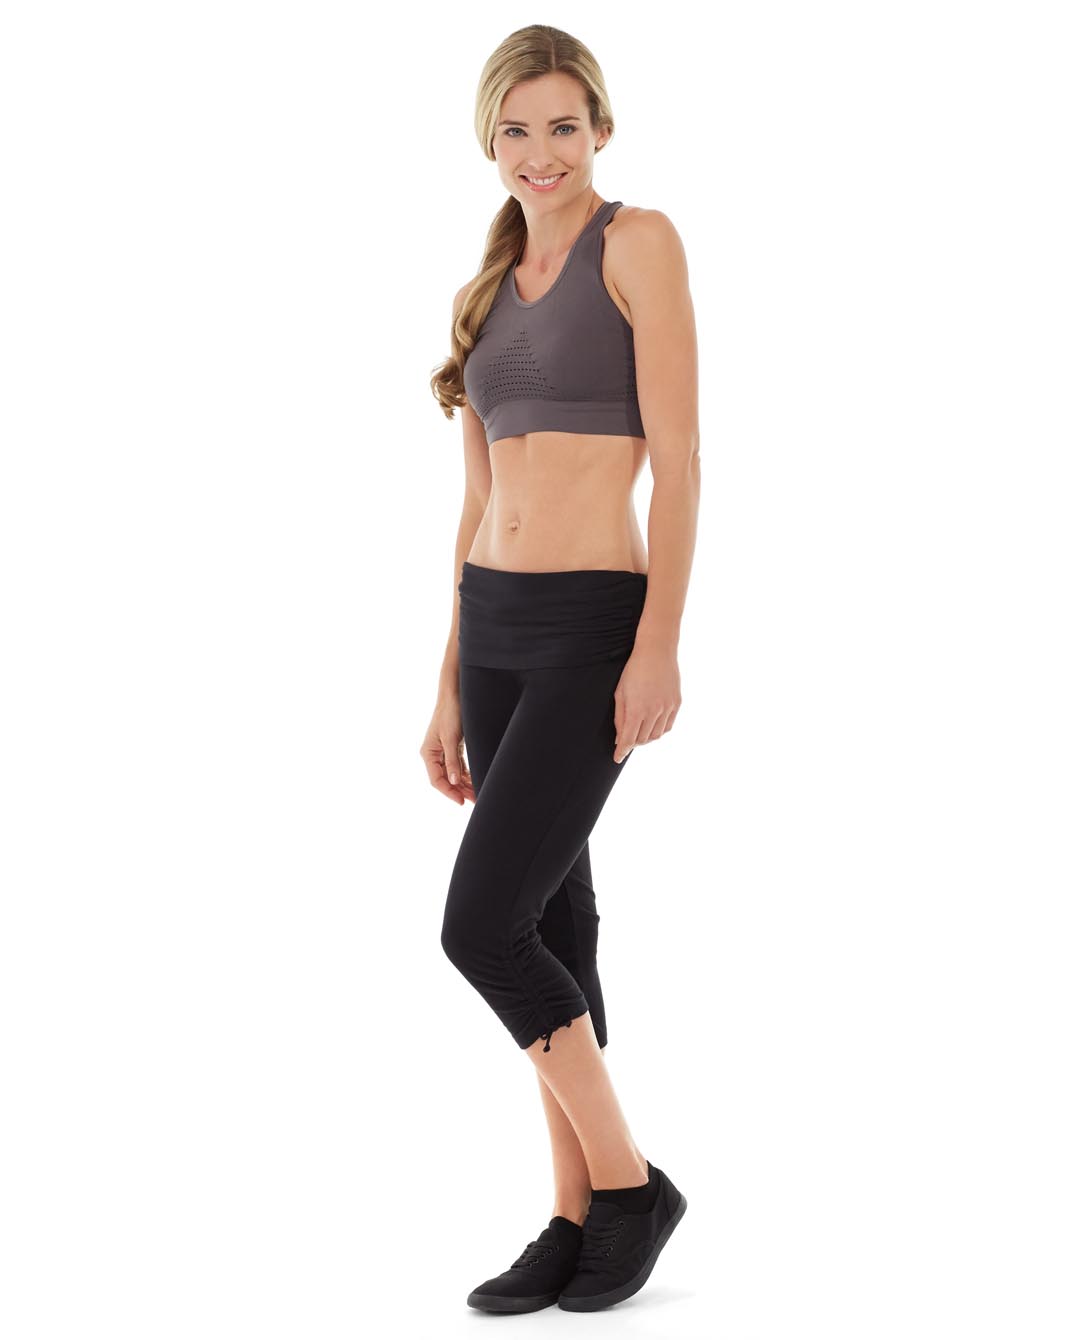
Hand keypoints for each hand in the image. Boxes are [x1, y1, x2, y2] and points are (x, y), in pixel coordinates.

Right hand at [419, 697, 475, 804]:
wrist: (455, 694)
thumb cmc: (450, 713)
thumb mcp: (451, 738)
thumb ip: (452, 761)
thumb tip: (454, 782)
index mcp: (428, 753)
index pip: (437, 780)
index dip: (449, 792)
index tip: (461, 801)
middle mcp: (434, 754)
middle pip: (446, 779)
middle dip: (459, 790)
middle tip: (475, 800)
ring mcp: (443, 751)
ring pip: (453, 774)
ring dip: (464, 784)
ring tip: (477, 794)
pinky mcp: (453, 747)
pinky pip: (459, 766)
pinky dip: (466, 774)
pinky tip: (475, 781)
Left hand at [613, 643, 680, 763]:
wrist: (657, 651)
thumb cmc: (633, 670)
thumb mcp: (620, 693)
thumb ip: (619, 717)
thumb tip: (619, 738)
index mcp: (636, 709)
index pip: (628, 739)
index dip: (622, 751)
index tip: (617, 758)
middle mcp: (654, 711)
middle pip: (642, 739)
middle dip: (633, 743)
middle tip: (626, 740)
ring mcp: (667, 708)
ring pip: (656, 735)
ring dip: (646, 738)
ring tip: (639, 732)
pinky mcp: (676, 703)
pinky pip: (668, 726)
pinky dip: (659, 731)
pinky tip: (653, 726)